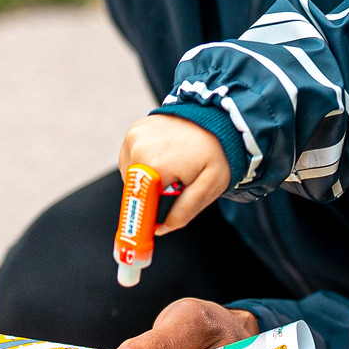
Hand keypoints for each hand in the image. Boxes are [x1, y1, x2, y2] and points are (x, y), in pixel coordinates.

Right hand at [119, 114, 230, 238]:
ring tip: (173, 167)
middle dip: (153, 193)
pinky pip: (131, 158)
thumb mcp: (209, 188)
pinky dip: (145, 163)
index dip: (148, 214)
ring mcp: (134, 137)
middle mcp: (138, 149)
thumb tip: (160, 229)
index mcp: (155, 166)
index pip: (138, 203)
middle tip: (177, 184)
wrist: (217, 119)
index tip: (155, 223)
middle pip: (135, 189)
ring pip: (131, 175)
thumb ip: (184, 212)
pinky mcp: (133, 130)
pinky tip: (165, 156)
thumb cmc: (216, 153)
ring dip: (148, 178)